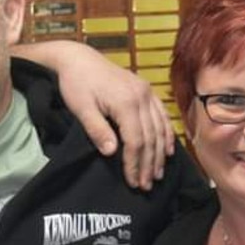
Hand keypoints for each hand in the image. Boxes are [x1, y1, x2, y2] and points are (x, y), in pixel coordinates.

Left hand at [13, 40, 173, 189]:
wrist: (78, 58)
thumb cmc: (76, 83)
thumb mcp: (81, 108)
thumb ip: (97, 130)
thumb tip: (111, 153)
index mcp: (126, 102)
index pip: (136, 140)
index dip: (134, 163)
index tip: (132, 182)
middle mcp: (142, 96)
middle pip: (151, 137)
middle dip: (148, 164)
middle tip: (146, 185)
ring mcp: (147, 92)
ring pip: (160, 128)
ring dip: (160, 154)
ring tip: (157, 174)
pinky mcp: (146, 90)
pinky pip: (162, 115)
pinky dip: (167, 134)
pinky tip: (168, 150)